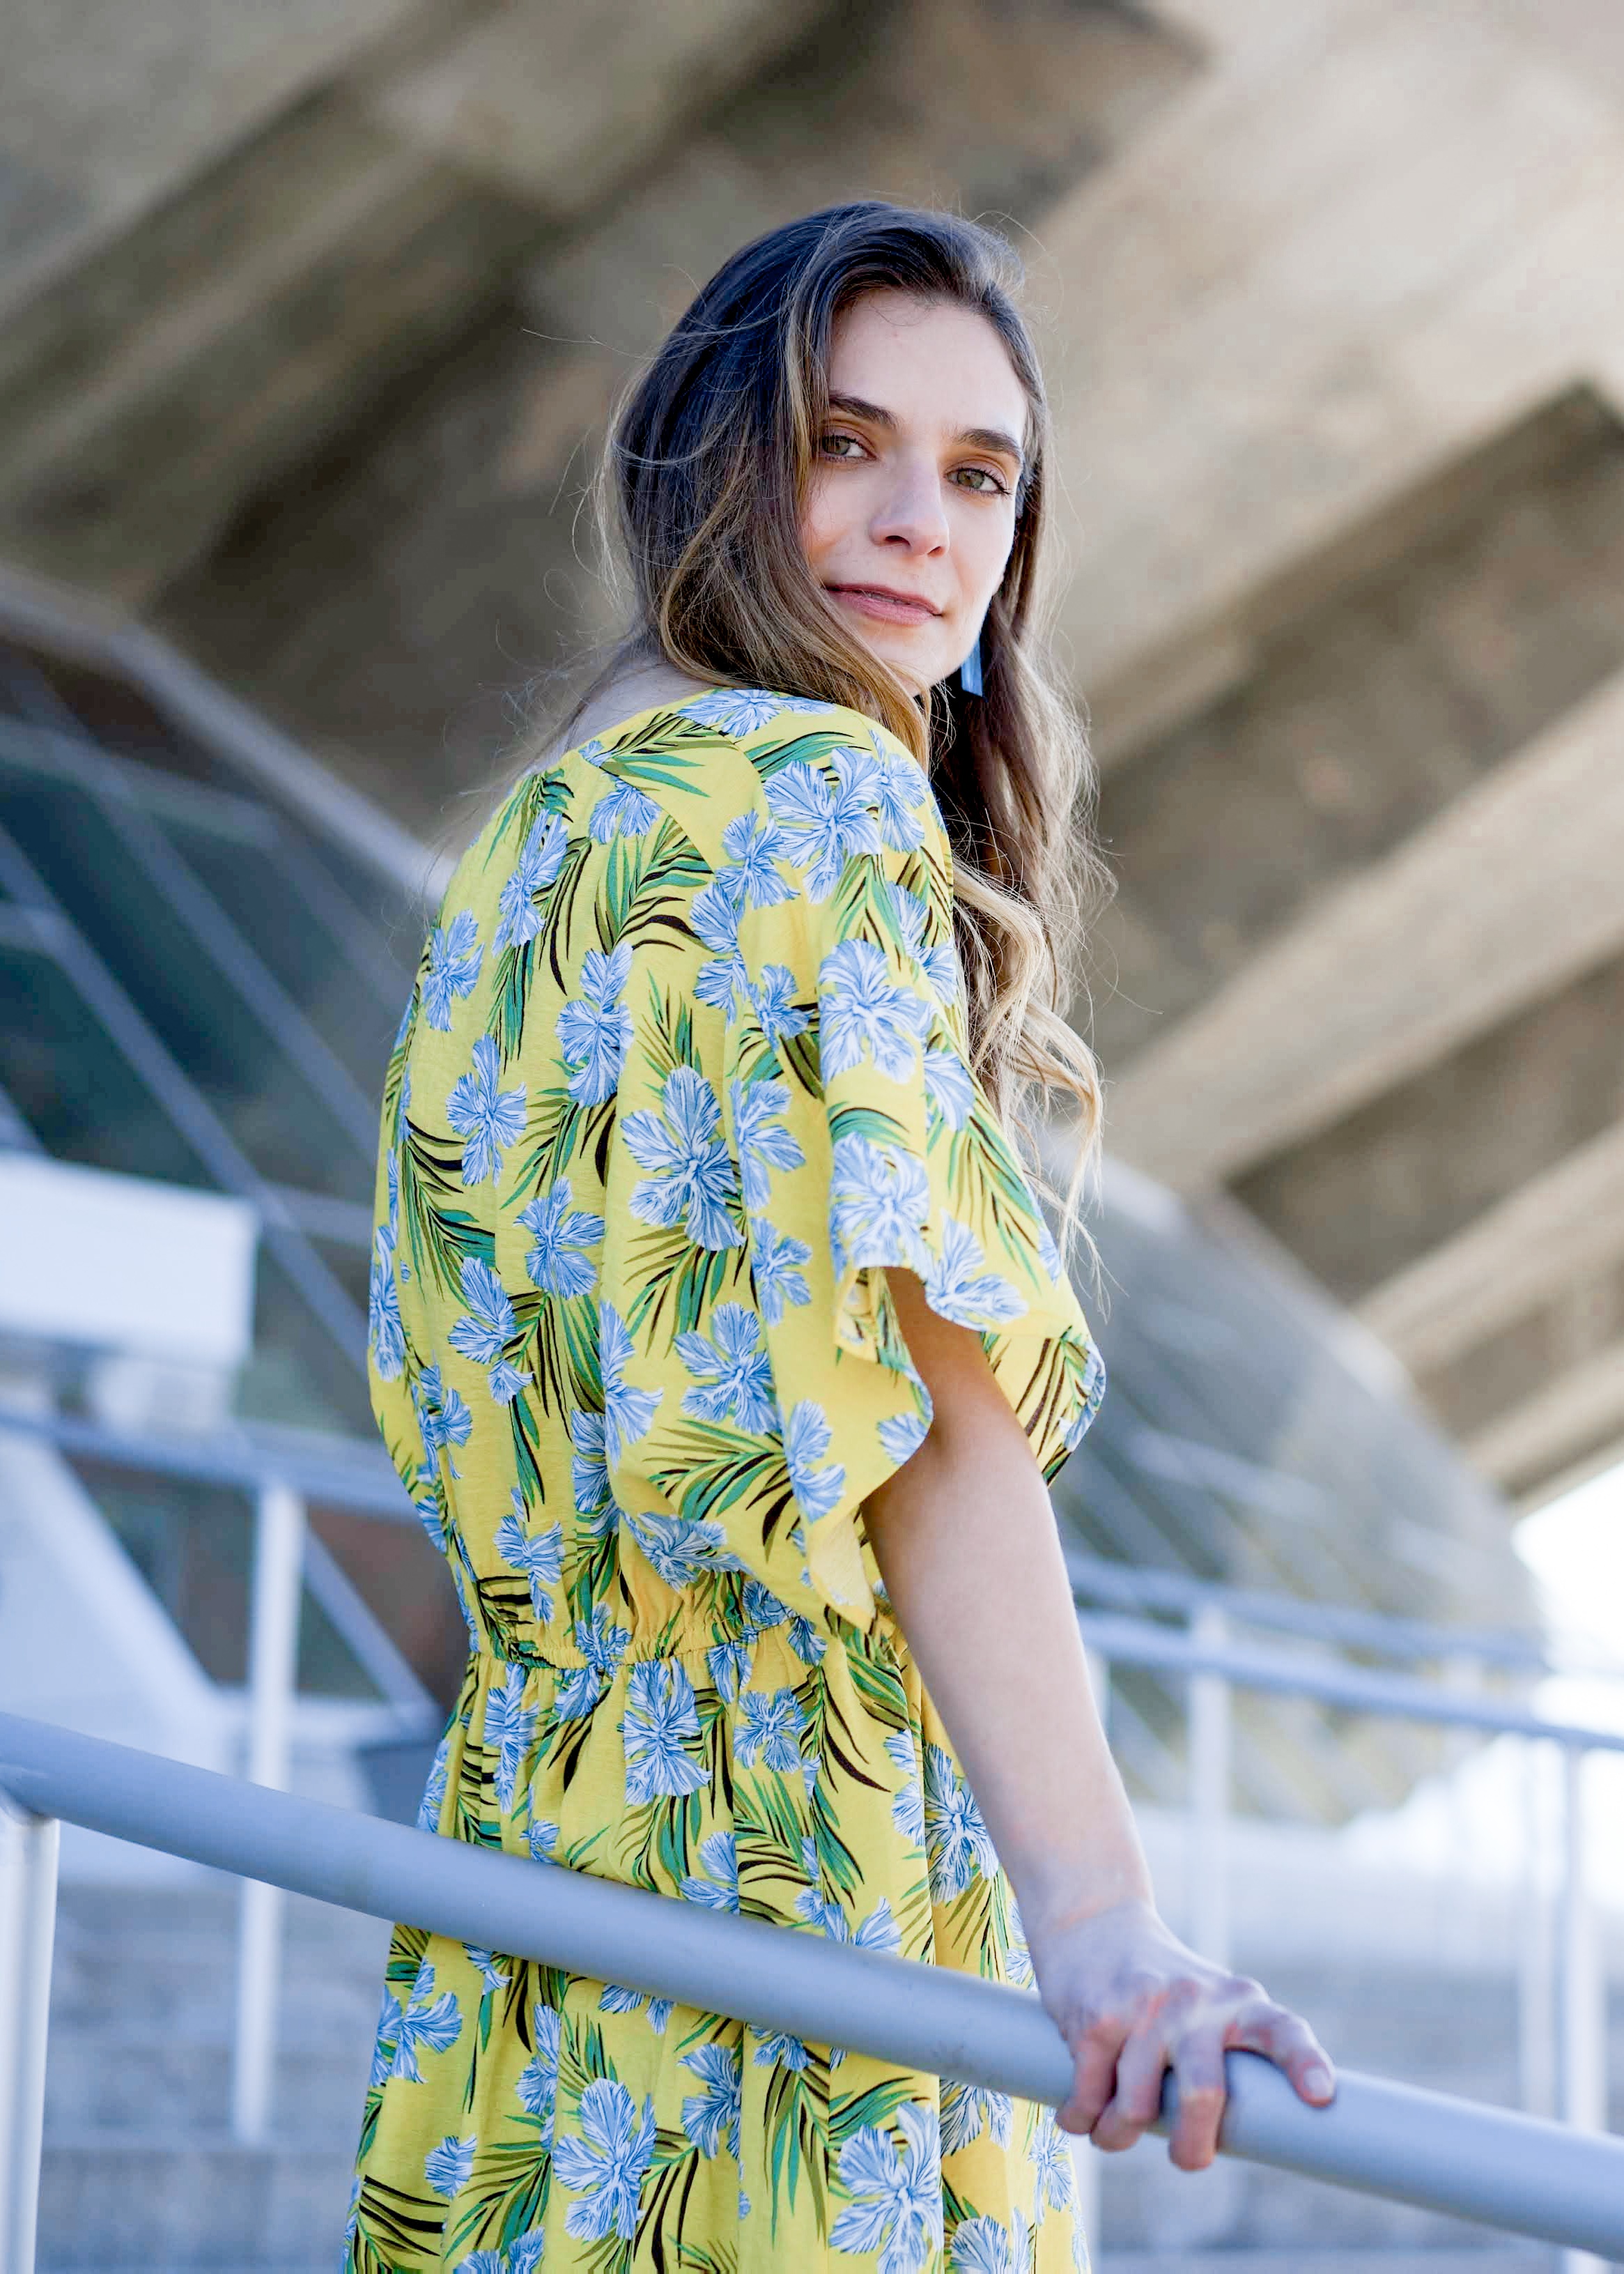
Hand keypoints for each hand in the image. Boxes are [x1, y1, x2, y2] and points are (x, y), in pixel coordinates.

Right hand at [1026, 1896, 1334, 2169]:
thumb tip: (1239, 2142)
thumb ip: (1226, 2058)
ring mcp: (1144, 2009)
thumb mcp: (1209, 2005)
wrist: (1093, 1920)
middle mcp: (1195, 2003)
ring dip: (1118, 2137)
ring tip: (1113, 2133)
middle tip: (1188, 2160)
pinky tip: (1080, 2115)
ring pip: (1136, 2110)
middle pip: (1202, 2095)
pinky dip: (1081, 2119)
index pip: (1281, 2031)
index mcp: (1237, 2002)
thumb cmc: (1163, 1988)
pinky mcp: (1096, 2018)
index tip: (1320, 2097)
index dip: (1303, 2063)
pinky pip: (1088, 2099)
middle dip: (1192, 2148)